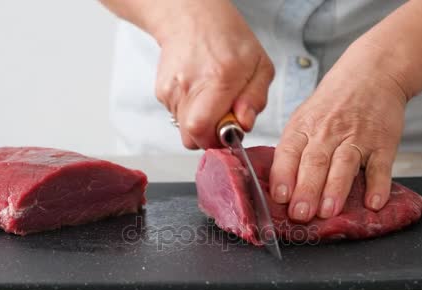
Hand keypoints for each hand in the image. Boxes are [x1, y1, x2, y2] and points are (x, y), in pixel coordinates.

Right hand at [153, 0, 273, 148]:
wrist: (192, 18)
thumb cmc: (229, 40)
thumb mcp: (260, 66)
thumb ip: (255, 99)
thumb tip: (244, 123)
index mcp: (218, 79)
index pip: (203, 130)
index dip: (218, 139)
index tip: (230, 128)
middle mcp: (189, 86)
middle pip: (191, 138)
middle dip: (209, 136)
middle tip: (222, 118)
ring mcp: (172, 90)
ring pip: (184, 130)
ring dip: (201, 123)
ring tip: (211, 98)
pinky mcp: (162, 93)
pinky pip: (177, 117)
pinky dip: (190, 112)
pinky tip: (199, 92)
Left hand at [269, 40, 408, 221]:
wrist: (372, 74)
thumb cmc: (333, 103)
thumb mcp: (304, 117)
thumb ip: (293, 151)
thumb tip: (280, 190)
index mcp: (303, 127)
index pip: (288, 152)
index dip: (283, 175)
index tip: (279, 197)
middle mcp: (327, 132)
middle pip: (314, 162)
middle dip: (306, 190)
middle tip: (301, 214)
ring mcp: (357, 137)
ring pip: (344, 165)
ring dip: (335, 190)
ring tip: (328, 212)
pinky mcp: (383, 143)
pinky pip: (380, 167)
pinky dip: (378, 186)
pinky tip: (373, 203)